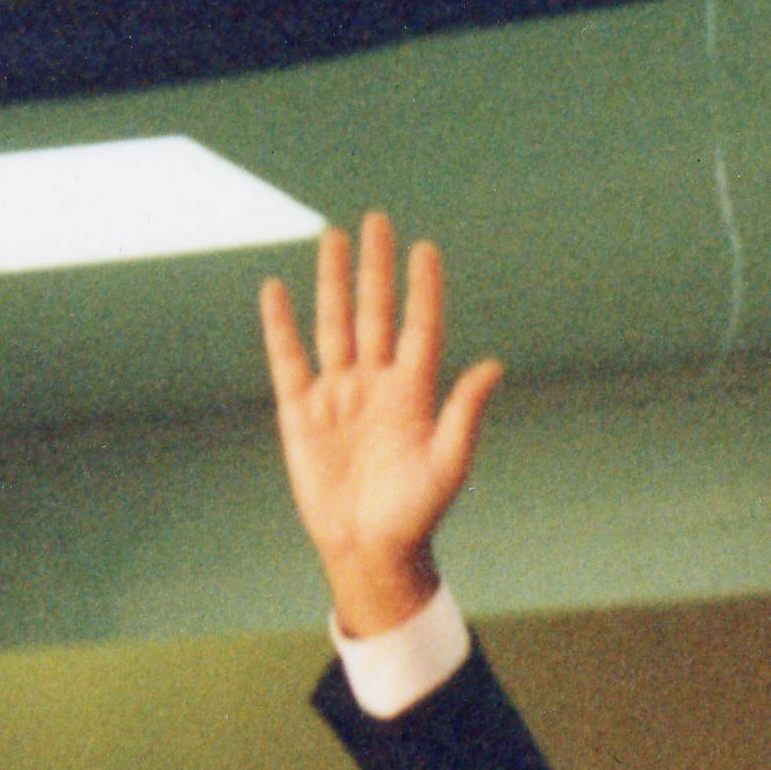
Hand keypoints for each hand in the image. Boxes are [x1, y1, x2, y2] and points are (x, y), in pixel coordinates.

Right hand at [260, 213, 502, 638]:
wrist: (370, 549)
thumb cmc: (416, 512)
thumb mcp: (447, 462)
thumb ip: (464, 412)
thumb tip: (494, 365)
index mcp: (414, 392)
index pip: (418, 326)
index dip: (422, 289)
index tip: (424, 248)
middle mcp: (375, 383)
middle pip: (374, 312)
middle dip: (375, 268)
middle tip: (377, 220)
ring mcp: (337, 393)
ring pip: (333, 324)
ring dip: (333, 282)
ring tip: (333, 237)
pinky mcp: (300, 411)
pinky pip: (288, 359)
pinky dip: (280, 325)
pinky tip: (276, 290)